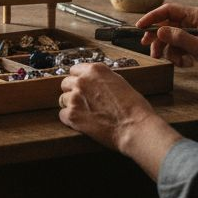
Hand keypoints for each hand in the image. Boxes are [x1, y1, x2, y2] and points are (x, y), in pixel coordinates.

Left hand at [58, 63, 180, 179]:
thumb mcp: (119, 82)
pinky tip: (83, 123)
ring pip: (63, 99)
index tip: (83, 88)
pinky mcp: (72, 115)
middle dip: (73, 92)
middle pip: (66, 83)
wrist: (135, 127)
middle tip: (84, 103)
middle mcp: (82, 80)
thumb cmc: (134, 108)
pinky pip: (62, 115)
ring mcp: (75, 97)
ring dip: (71, 106)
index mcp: (95, 70)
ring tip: (86, 114)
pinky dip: (71, 120)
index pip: (74, 69)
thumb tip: (93, 82)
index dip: (79, 79)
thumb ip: (102, 79)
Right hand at [136, 3, 197, 79]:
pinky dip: (177, 54)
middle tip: (151, 50)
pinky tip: (183, 63)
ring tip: (169, 61)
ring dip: (168, 49)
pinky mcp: (197, 42)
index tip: (140, 27)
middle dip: (158, 38)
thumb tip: (159, 31)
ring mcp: (196, 32)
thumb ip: (178, 38)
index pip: (169, 10)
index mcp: (197, 15)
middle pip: (168, 24)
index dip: (153, 17)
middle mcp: (195, 21)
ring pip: (172, 36)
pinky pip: (180, 45)